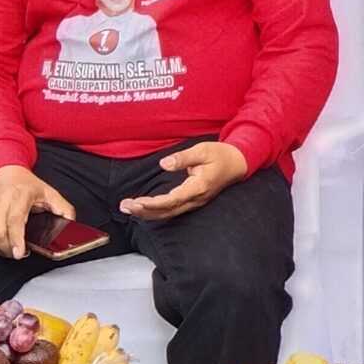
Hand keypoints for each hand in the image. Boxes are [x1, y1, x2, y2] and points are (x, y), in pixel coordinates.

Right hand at [0, 165, 77, 258]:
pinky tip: (0, 243)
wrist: (3, 170)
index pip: (15, 220)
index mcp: (20, 194)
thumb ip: (63, 208)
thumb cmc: (26, 184)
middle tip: (18, 253)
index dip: (16, 240)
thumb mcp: (49, 192)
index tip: (20, 253)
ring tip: (11, 249)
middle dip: (7, 249)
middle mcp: (1, 200)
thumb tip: (71, 223)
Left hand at [120, 141, 249, 221]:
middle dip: (144, 211)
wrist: (238, 163)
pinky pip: (172, 210)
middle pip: (167, 211)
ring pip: (168, 213)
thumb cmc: (220, 155)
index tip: (137, 202)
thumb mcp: (203, 150)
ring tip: (129, 209)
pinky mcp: (192, 201)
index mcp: (199, 186)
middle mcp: (196, 198)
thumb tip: (164, 163)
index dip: (154, 203)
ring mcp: (195, 202)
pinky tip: (144, 209)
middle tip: (125, 207)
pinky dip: (156, 212)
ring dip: (148, 213)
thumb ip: (183, 158)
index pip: (173, 199)